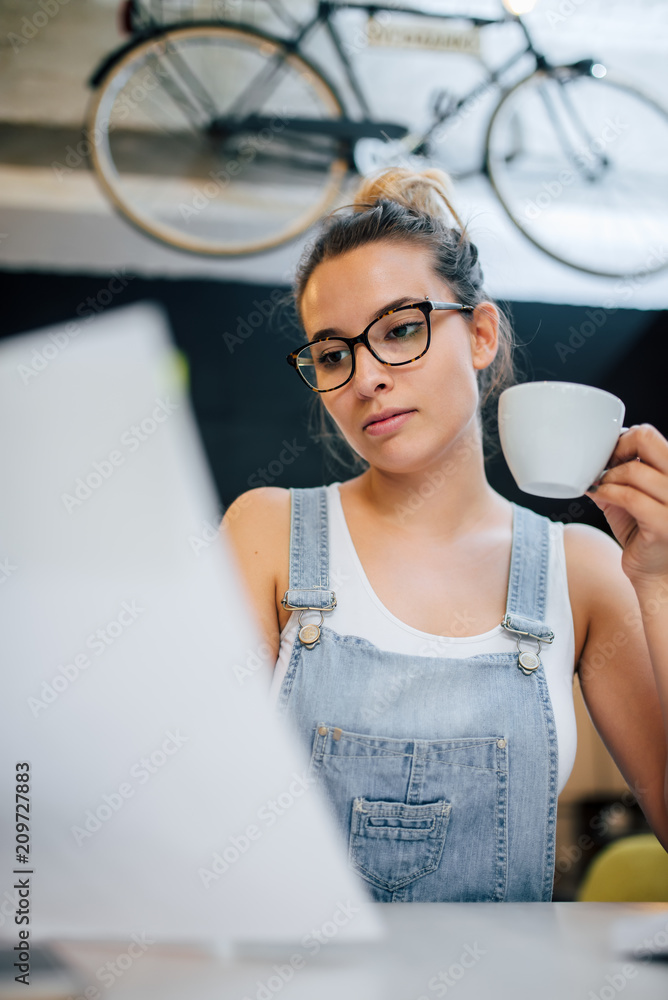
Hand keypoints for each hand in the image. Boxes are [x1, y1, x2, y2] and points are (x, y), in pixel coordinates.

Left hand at [585, 424, 667, 587]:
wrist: (660, 577)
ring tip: (601, 488)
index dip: (622, 442)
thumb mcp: (629, 501)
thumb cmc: (645, 537)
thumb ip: (616, 479)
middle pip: (646, 438)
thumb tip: (588, 462)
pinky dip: (609, 493)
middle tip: (604, 468)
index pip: (649, 436)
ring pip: (633, 470)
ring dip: (608, 478)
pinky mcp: (665, 524)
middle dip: (616, 450)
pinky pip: (629, 497)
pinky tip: (601, 498)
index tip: (608, 458)